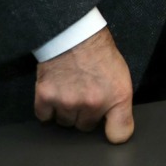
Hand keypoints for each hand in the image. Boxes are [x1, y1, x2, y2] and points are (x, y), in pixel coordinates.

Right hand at [34, 27, 133, 143]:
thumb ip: (118, 100)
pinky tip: (55, 90)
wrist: (73, 32)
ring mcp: (68, 102)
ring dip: (66, 110)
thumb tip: (113, 120)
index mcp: (117, 96)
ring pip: (65, 122)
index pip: (120, 132)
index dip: (113, 131)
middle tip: (84, 92)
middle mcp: (93, 103)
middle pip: (85, 126)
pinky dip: (47, 107)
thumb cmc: (98, 50)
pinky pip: (44, 117)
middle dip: (84, 113)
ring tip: (70, 87)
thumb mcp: (121, 74)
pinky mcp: (46, 98)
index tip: (109, 127)